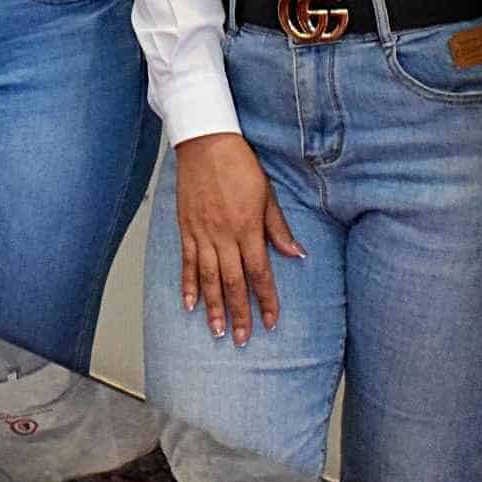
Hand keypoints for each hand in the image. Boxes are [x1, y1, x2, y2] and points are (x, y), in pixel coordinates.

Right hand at [172, 132, 304, 344]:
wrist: (205, 142)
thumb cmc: (239, 163)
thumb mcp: (267, 193)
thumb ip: (278, 228)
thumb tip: (296, 254)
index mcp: (248, 227)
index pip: (259, 272)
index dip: (266, 300)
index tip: (270, 321)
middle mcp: (224, 235)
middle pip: (233, 282)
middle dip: (239, 313)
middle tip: (242, 339)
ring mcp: (202, 233)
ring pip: (209, 278)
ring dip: (214, 307)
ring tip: (217, 331)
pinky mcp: (186, 228)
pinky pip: (187, 262)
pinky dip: (189, 285)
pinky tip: (190, 304)